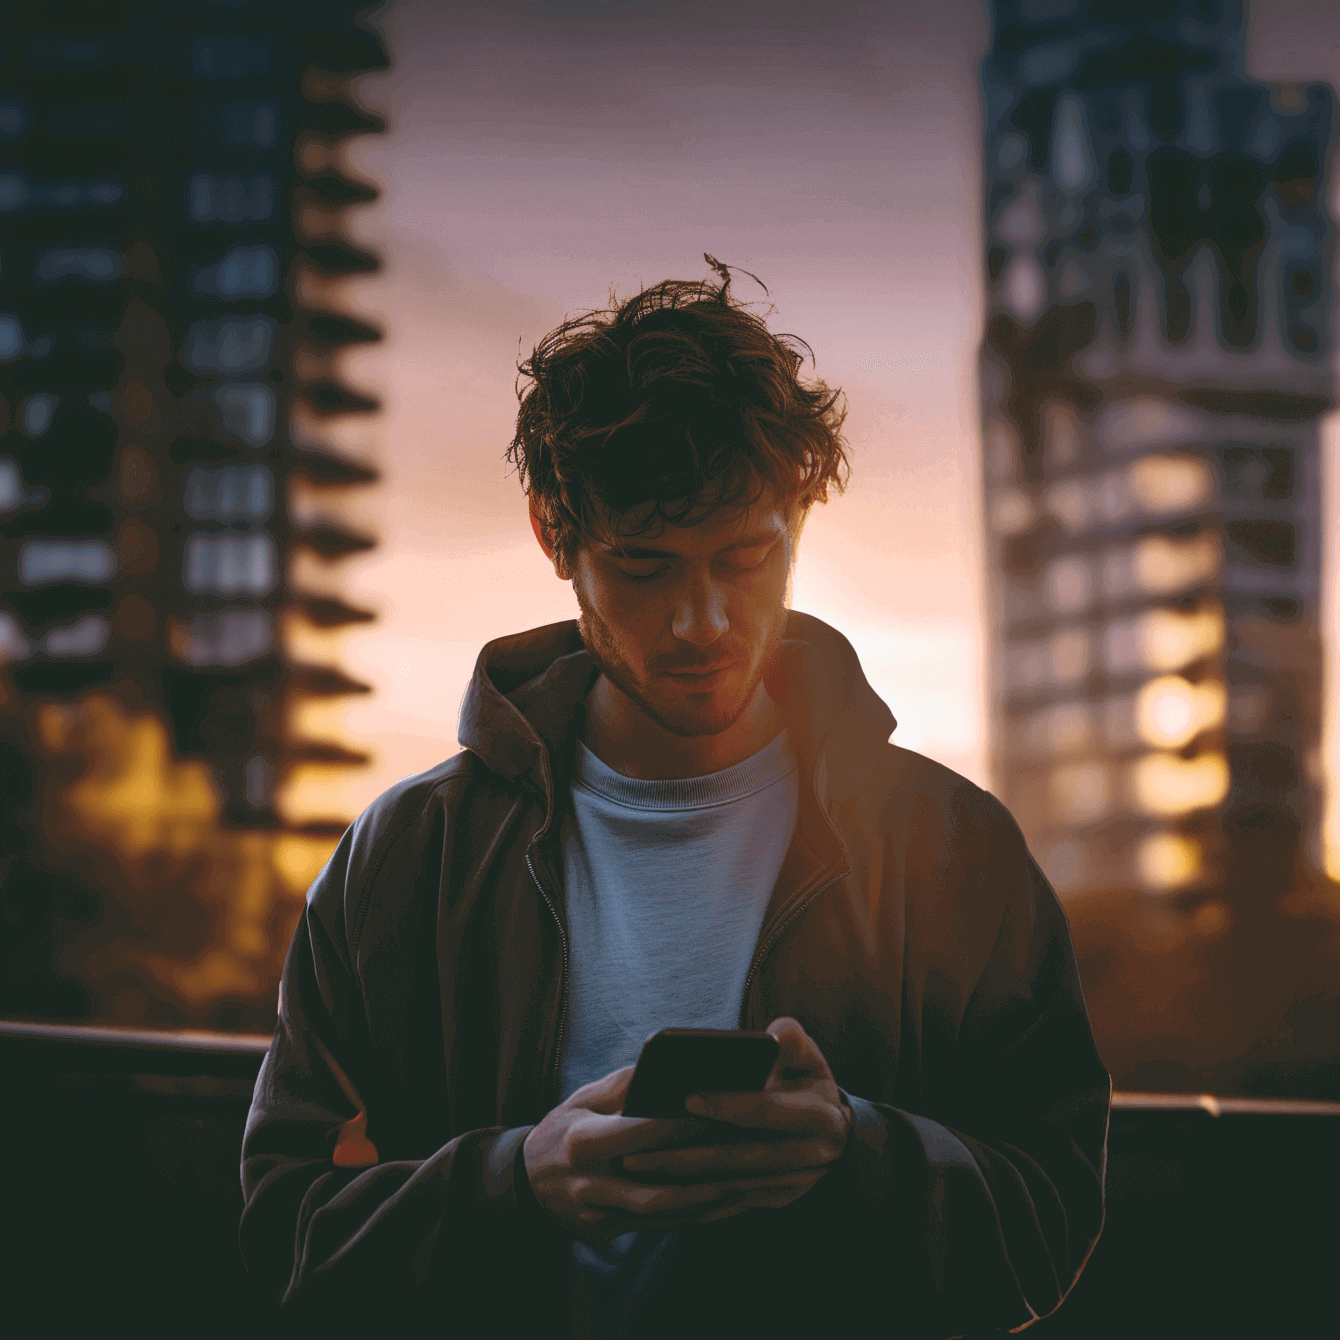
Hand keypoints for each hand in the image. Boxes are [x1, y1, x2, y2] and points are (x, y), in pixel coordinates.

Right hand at [522, 1056, 843, 1246]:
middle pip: (660, 1182)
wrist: (528, 1184)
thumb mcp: (584, 1096)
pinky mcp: (615, 1234)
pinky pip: (669, 1226)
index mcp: (580, 1143)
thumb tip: (672, 1067)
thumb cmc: (565, 1126)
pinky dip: (705, 1213)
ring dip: (716, 1197)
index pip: (637, 1134)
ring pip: (670, 1212)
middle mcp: (591, 1185)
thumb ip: (626, 1084)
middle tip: (756, 1148)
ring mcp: (603, 1216)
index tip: (722, 1107)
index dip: (680, 1124)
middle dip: (709, 1168)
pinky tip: (739, 1197)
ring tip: (758, 1177)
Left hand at [618, 1017, 852, 1201]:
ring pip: (728, 1186)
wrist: (831, 1129)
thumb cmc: (805, 1077)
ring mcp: (792, 1186)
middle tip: (636, 1148)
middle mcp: (810, 1158)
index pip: (769, 1113)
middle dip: (688, 1155)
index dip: (730, 1105)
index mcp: (820, 1117)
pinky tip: (652, 1186)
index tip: (686, 1097)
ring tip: (633, 1166)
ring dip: (680, 1180)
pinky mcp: (773, 1200)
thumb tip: (774, 1035)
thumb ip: (791, 1040)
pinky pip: (726, 1203)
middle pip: (741, 1159)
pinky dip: (689, 1197)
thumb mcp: (807, 1054)